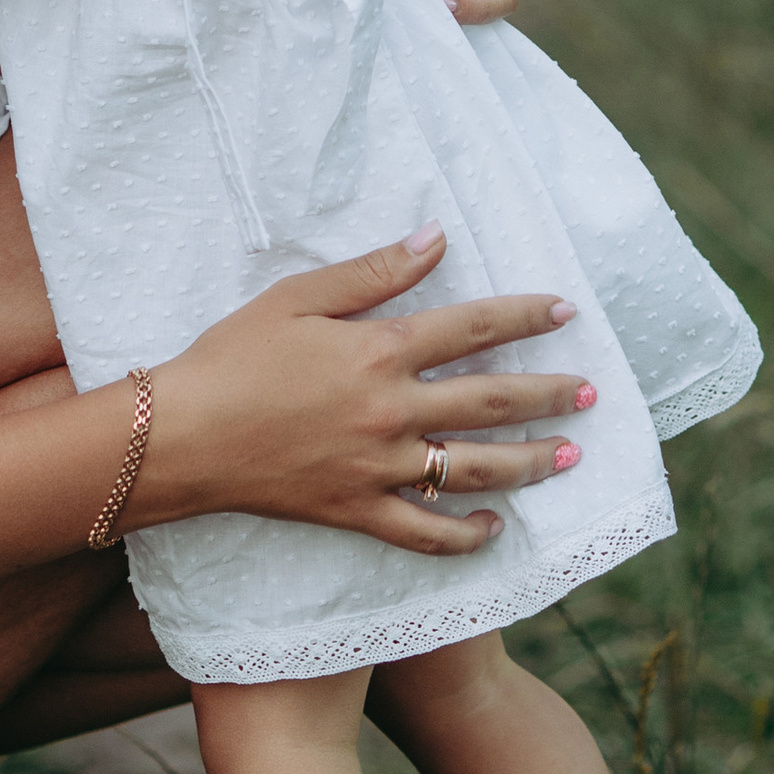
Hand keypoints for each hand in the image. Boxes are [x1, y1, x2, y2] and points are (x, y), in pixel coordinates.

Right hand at [137, 228, 591, 554]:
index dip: (524, 317)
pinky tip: (495, 528)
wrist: (181, 436)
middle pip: (489, 402)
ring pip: (472, 469)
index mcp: (378, 351)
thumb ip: (373, 271)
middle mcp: (390, 412)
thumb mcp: (297, 298)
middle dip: (549, 395)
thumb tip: (436, 238)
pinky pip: (424, 533)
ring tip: (570, 456)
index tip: (565, 311)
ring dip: (529, 462)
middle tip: (591, 392)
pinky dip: (465, 535)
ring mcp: (377, 468)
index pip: (473, 329)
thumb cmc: (230, 358)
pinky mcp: (356, 512)